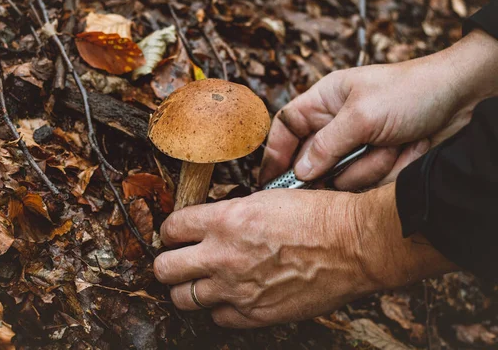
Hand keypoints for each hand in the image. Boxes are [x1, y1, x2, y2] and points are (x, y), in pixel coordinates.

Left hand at [154, 185, 454, 327]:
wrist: (353, 245)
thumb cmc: (317, 215)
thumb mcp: (266, 198)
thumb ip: (231, 214)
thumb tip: (211, 225)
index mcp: (224, 220)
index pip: (171, 228)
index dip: (169, 231)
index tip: (176, 234)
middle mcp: (222, 256)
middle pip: (164, 269)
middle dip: (167, 263)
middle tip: (178, 260)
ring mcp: (236, 289)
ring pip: (183, 299)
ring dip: (188, 289)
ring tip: (200, 282)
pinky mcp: (255, 314)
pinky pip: (218, 319)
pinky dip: (220, 309)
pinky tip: (231, 298)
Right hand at [260, 29, 497, 189]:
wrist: (464, 99)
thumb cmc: (412, 91)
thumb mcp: (363, 116)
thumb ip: (326, 145)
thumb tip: (299, 172)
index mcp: (324, 101)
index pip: (286, 128)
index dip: (275, 153)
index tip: (269, 181)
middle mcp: (336, 125)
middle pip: (313, 160)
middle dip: (334, 166)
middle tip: (351, 163)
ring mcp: (358, 146)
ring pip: (343, 176)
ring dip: (370, 166)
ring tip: (394, 145)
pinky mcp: (378, 161)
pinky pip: (368, 181)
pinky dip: (388, 171)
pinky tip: (406, 151)